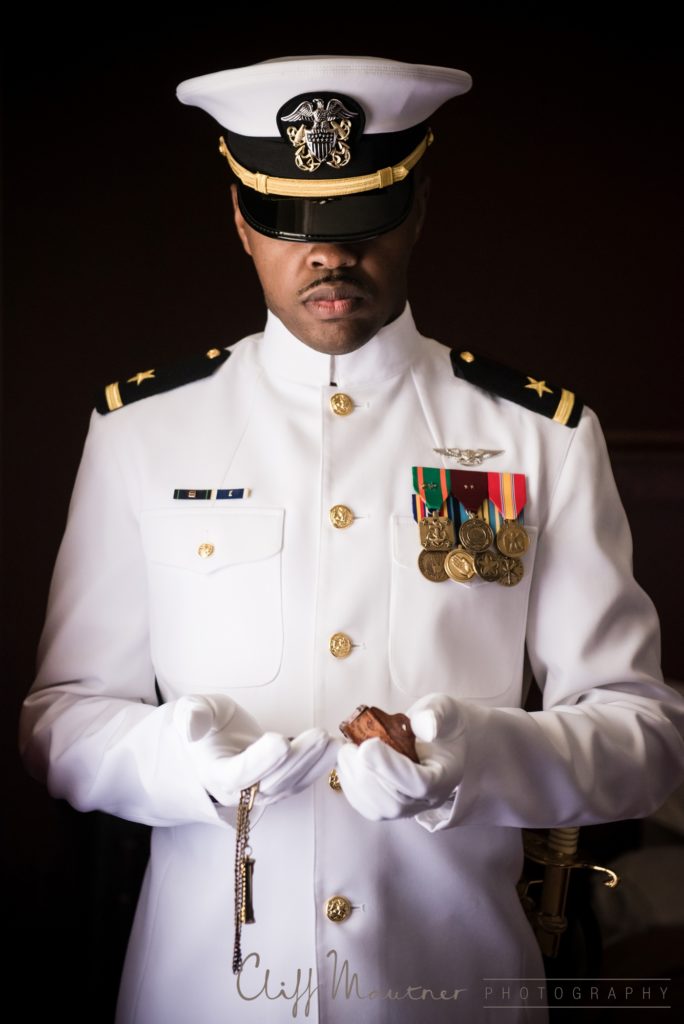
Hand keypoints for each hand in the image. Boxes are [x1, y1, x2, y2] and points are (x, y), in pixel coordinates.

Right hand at [173, 694, 337, 805]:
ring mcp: (261, 793)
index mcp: (215, 774)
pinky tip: (337, 749)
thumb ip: (192, 716)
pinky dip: (320, 767)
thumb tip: (191, 727)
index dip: (260, 760)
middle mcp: (239, 792)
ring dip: (315, 763)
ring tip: (334, 741)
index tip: (281, 741)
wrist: (214, 741)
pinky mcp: (280, 787)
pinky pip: (302, 781)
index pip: (239, 773)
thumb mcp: (193, 711)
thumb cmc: (206, 724)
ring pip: (291, 784)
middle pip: (272, 782)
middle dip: (298, 759)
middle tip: (320, 735)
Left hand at [336, 693, 466, 820]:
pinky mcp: (391, 807)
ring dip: (354, 781)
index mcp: (446, 776)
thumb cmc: (440, 723)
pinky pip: (368, 807)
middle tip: (348, 747)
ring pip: (379, 809)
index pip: (420, 784)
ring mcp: (410, 807)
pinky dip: (351, 787)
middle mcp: (429, 799)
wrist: (438, 737)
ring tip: (345, 752)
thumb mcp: (442, 709)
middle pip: (395, 802)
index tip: (367, 745)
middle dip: (365, 775)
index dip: (390, 768)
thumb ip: (434, 715)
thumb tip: (425, 728)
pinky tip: (345, 764)